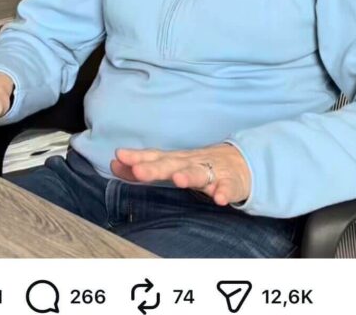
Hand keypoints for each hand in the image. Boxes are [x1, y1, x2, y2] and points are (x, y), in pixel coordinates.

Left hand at [110, 142, 250, 205]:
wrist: (241, 163)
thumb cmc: (199, 164)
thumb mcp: (173, 164)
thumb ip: (146, 166)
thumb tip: (114, 163)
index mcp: (177, 160)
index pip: (154, 157)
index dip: (137, 158)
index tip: (118, 158)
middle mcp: (191, 162)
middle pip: (171, 164)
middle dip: (155, 168)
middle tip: (138, 171)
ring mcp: (212, 171)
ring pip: (199, 173)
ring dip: (188, 175)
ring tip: (178, 180)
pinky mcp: (230, 183)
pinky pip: (228, 188)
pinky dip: (224, 192)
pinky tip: (220, 198)